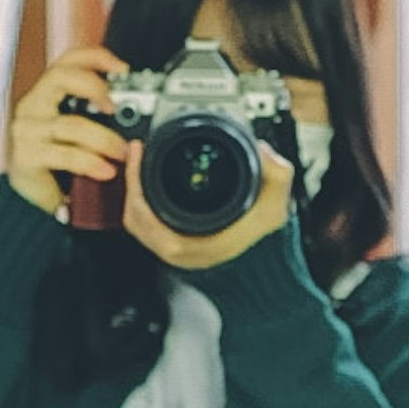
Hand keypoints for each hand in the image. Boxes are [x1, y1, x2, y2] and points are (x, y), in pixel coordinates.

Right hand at [3, 45, 127, 218]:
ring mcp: (26, 131)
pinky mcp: (26, 156)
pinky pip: (65, 154)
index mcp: (46, 94)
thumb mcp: (78, 134)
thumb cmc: (59, 164)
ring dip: (104, 139)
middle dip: (94, 88)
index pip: (67, 61)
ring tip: (121, 153)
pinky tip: (105, 171)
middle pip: (60, 78)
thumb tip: (137, 110)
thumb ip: (95, 117)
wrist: (35, 202)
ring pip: (71, 124)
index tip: (122, 68)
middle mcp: (32, 106)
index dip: (95, 57)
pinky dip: (90, 162)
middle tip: (115, 108)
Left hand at [124, 137, 295, 271]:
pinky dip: (142, 200)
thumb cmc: (263, 233)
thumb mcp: (276, 203)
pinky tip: (149, 179)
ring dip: (135, 192)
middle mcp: (180, 252)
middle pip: (135, 219)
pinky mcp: (174, 242)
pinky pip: (145, 223)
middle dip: (131, 183)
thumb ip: (277, 175)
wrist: (265, 255)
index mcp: (195, 245)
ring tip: (140, 161)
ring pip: (138, 222)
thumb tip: (263, 152)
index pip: (146, 219)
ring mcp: (175, 249)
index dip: (136, 185)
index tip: (139, 154)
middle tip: (136, 152)